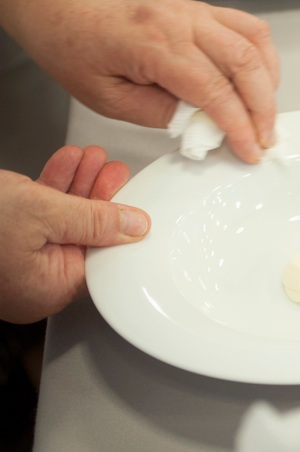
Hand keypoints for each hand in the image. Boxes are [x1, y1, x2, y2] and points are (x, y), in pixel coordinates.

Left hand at [0, 0, 279, 163]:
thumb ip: (159, 113)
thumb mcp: (106, 97)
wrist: (65, 2)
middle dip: (263, 108)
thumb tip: (201, 125)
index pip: (214, 89)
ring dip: (268, 82)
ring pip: (255, 42)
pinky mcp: (203, 11)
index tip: (249, 150)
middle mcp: (182, 21)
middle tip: (265, 138)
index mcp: (154, 43)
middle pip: (245, 63)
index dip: (238, 125)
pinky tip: (259, 80)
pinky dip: (263, 56)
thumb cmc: (74, 44)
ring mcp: (196, 11)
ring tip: (264, 114)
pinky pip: (248, 27)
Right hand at [0, 145, 149, 323]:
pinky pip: (36, 216)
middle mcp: (31, 283)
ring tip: (93, 160)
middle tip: (114, 172)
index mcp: (45, 290)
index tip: (133, 200)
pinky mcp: (2, 240)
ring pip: (60, 222)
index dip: (120, 226)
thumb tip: (134, 226)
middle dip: (99, 197)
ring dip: (78, 186)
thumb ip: (94, 219)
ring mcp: (15, 263)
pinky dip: (51, 189)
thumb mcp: (43, 212)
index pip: (100, 260)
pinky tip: (66, 165)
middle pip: (82, 238)